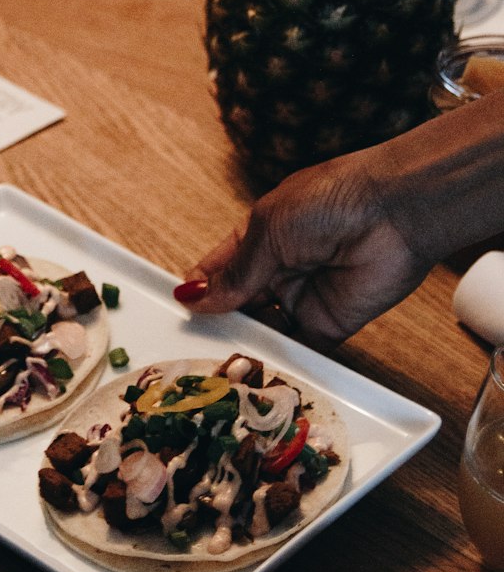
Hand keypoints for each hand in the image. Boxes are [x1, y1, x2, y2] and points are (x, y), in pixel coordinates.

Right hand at [175, 151, 430, 346]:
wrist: (396, 211)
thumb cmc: (329, 200)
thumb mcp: (267, 231)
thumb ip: (234, 273)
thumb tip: (193, 297)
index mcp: (258, 237)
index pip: (219, 270)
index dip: (197, 290)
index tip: (174, 313)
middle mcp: (278, 269)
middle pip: (238, 305)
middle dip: (218, 323)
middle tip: (192, 346)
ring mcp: (303, 298)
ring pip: (264, 330)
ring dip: (245, 344)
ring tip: (218, 361)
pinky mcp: (330, 324)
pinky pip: (298, 349)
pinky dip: (279, 361)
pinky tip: (254, 370)